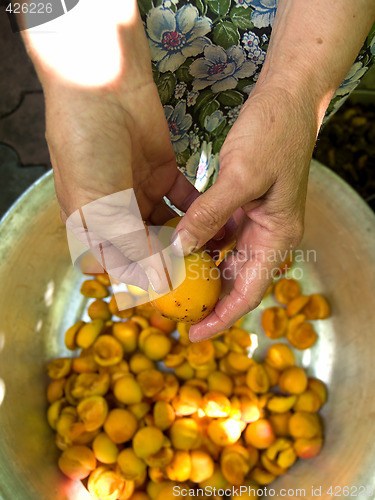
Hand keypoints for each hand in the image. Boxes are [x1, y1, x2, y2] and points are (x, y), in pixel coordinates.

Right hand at [42, 65, 198, 289]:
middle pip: (147, 248)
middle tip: (199, 278)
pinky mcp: (163, 172)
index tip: (170, 293)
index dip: (141, 281)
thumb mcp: (100, 204)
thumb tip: (156, 281)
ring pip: (169, 225)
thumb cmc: (86, 147)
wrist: (103, 86)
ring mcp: (141, 191)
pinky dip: (198, 211)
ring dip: (188, 238)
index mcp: (91, 225)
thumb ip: (130, 244)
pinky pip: (184, 199)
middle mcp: (116, 212)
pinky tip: (217, 223)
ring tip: (213, 254)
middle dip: (170, 262)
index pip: (118, 264)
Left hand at [174, 84, 318, 340]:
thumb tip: (177, 249)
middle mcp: (268, 235)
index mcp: (278, 236)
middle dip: (207, 299)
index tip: (194, 334)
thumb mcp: (240, 178)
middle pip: (235, 281)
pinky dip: (198, 242)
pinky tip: (174, 244)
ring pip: (224, 259)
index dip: (221, 318)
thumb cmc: (273, 135)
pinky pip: (218, 235)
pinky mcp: (243, 207)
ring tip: (168, 282)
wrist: (287, 98)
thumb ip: (208, 216)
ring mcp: (256, 222)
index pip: (248, 292)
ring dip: (198, 270)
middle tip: (173, 311)